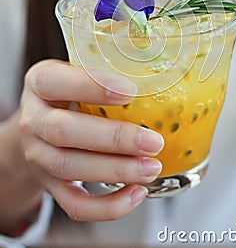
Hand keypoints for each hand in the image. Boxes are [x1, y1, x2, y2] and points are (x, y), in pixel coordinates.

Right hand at [19, 59, 163, 221]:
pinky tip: (137, 193)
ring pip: (70, 167)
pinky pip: (74, 204)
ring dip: (116, 170)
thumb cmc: (69, 92)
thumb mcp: (76, 70)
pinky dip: (107, 206)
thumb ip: (106, 68)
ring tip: (152, 168)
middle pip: (63, 131)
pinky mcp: (50, 184)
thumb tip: (162, 70)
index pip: (55, 82)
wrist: (38, 124)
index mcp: (40, 83)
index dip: (91, 86)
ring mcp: (38, 155)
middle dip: (113, 138)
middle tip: (153, 141)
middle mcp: (33, 119)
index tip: (130, 91)